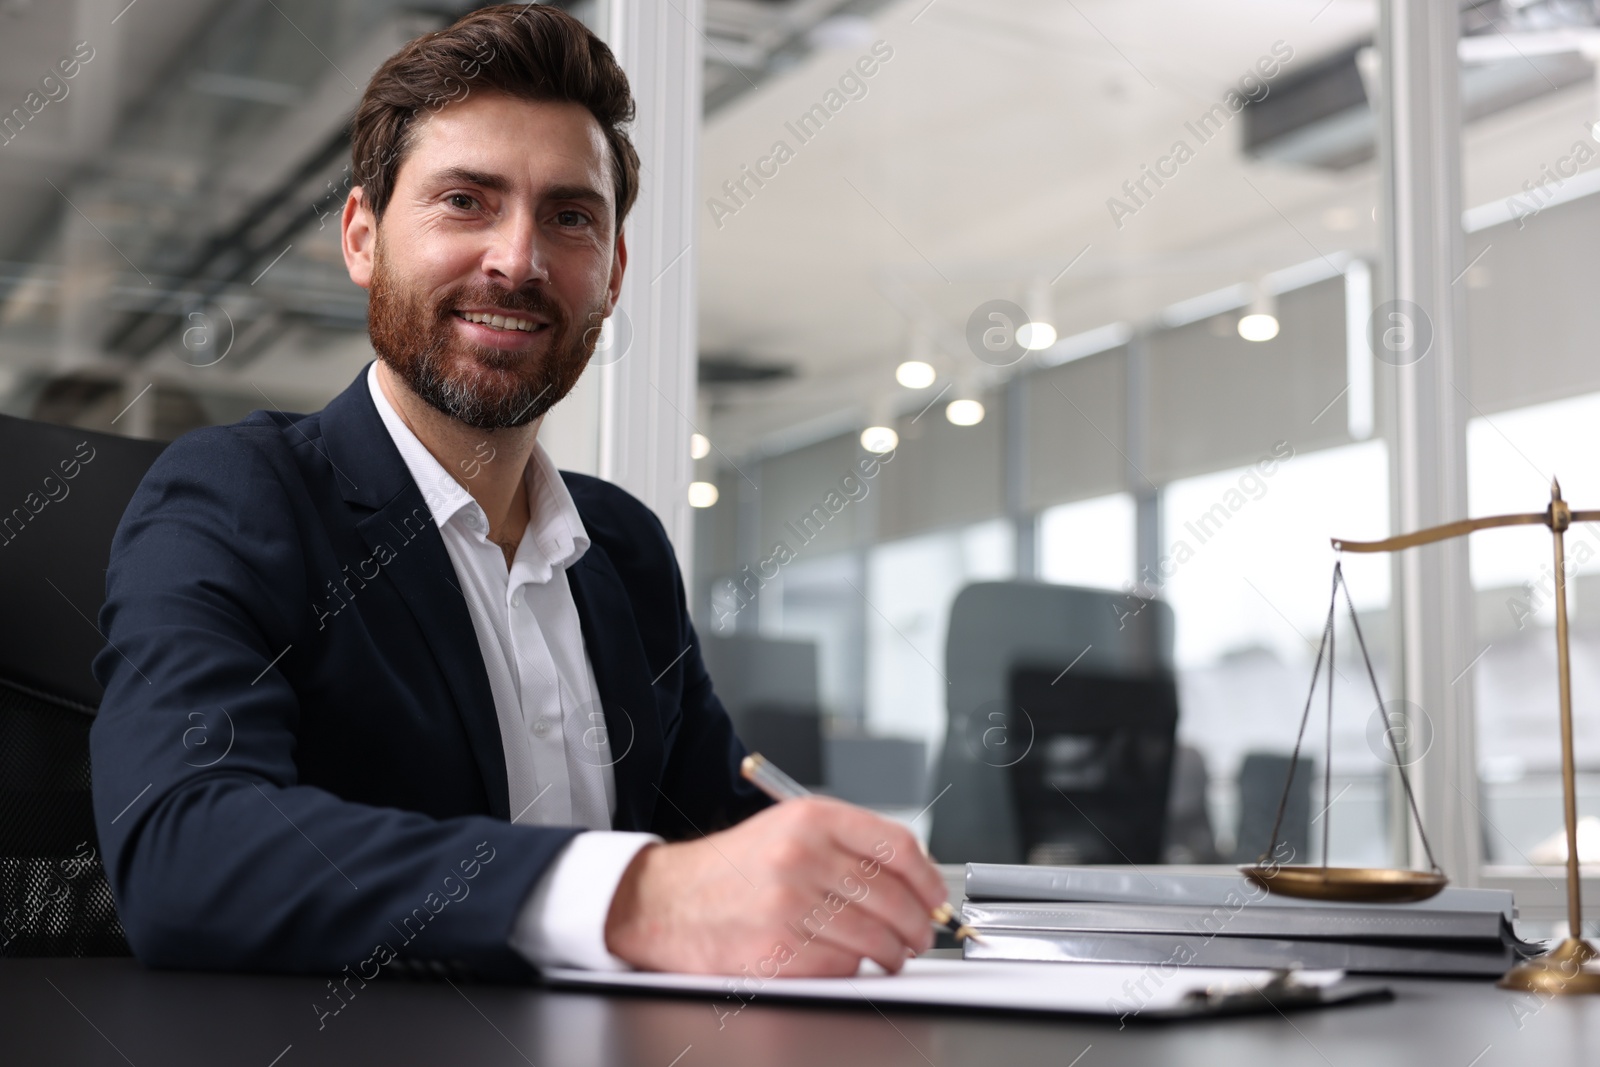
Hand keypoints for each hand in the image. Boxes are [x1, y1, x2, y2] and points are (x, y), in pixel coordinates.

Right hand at [604, 796, 947, 976]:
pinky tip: (848, 960)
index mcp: (811, 818)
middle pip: (892, 896)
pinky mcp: (777, 948)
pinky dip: (853, 967)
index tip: (937, 897)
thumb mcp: (788, 829)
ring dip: (893, 953)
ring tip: (892, 954)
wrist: (665, 900)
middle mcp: (802, 856)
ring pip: (873, 936)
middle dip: (919, 923)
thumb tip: (913, 879)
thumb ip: (847, 845)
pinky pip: (841, 964)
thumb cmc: (731, 869)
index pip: (897, 847)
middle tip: (921, 934)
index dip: (929, 879)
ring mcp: (789, 904)